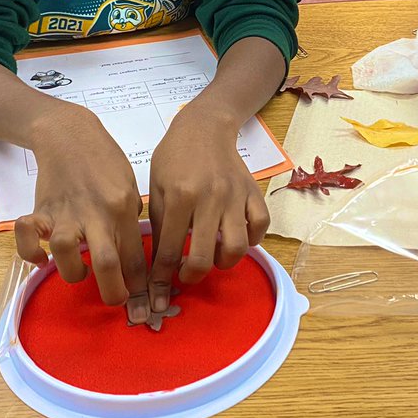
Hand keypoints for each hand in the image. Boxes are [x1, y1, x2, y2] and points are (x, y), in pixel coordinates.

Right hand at [14, 103, 149, 322]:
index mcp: (122, 207)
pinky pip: (27, 235)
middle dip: (113, 292)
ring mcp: (66, 211)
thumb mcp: (130, 186)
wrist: (70, 134)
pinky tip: (41, 259)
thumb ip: (131, 220)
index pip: (134, 256)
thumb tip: (134, 256)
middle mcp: (95, 212)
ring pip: (66, 252)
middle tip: (117, 302)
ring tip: (79, 272)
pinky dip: (30, 253)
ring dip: (73, 272)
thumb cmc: (105, 162)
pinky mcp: (40, 209)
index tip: (141, 303)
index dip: (139, 286)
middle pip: (106, 263)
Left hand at [147, 101, 269, 312]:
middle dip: (192, 276)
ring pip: (237, 247)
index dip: (161, 277)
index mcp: (180, 196)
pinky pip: (260, 227)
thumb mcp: (156, 187)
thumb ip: (159, 224)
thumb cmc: (174, 157)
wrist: (204, 126)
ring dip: (223, 262)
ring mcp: (235, 196)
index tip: (158, 291)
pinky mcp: (253, 193)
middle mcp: (209, 198)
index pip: (169, 250)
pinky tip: (236, 238)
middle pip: (204, 256)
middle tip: (186, 275)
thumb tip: (159, 262)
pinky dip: (251, 240)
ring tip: (213, 258)